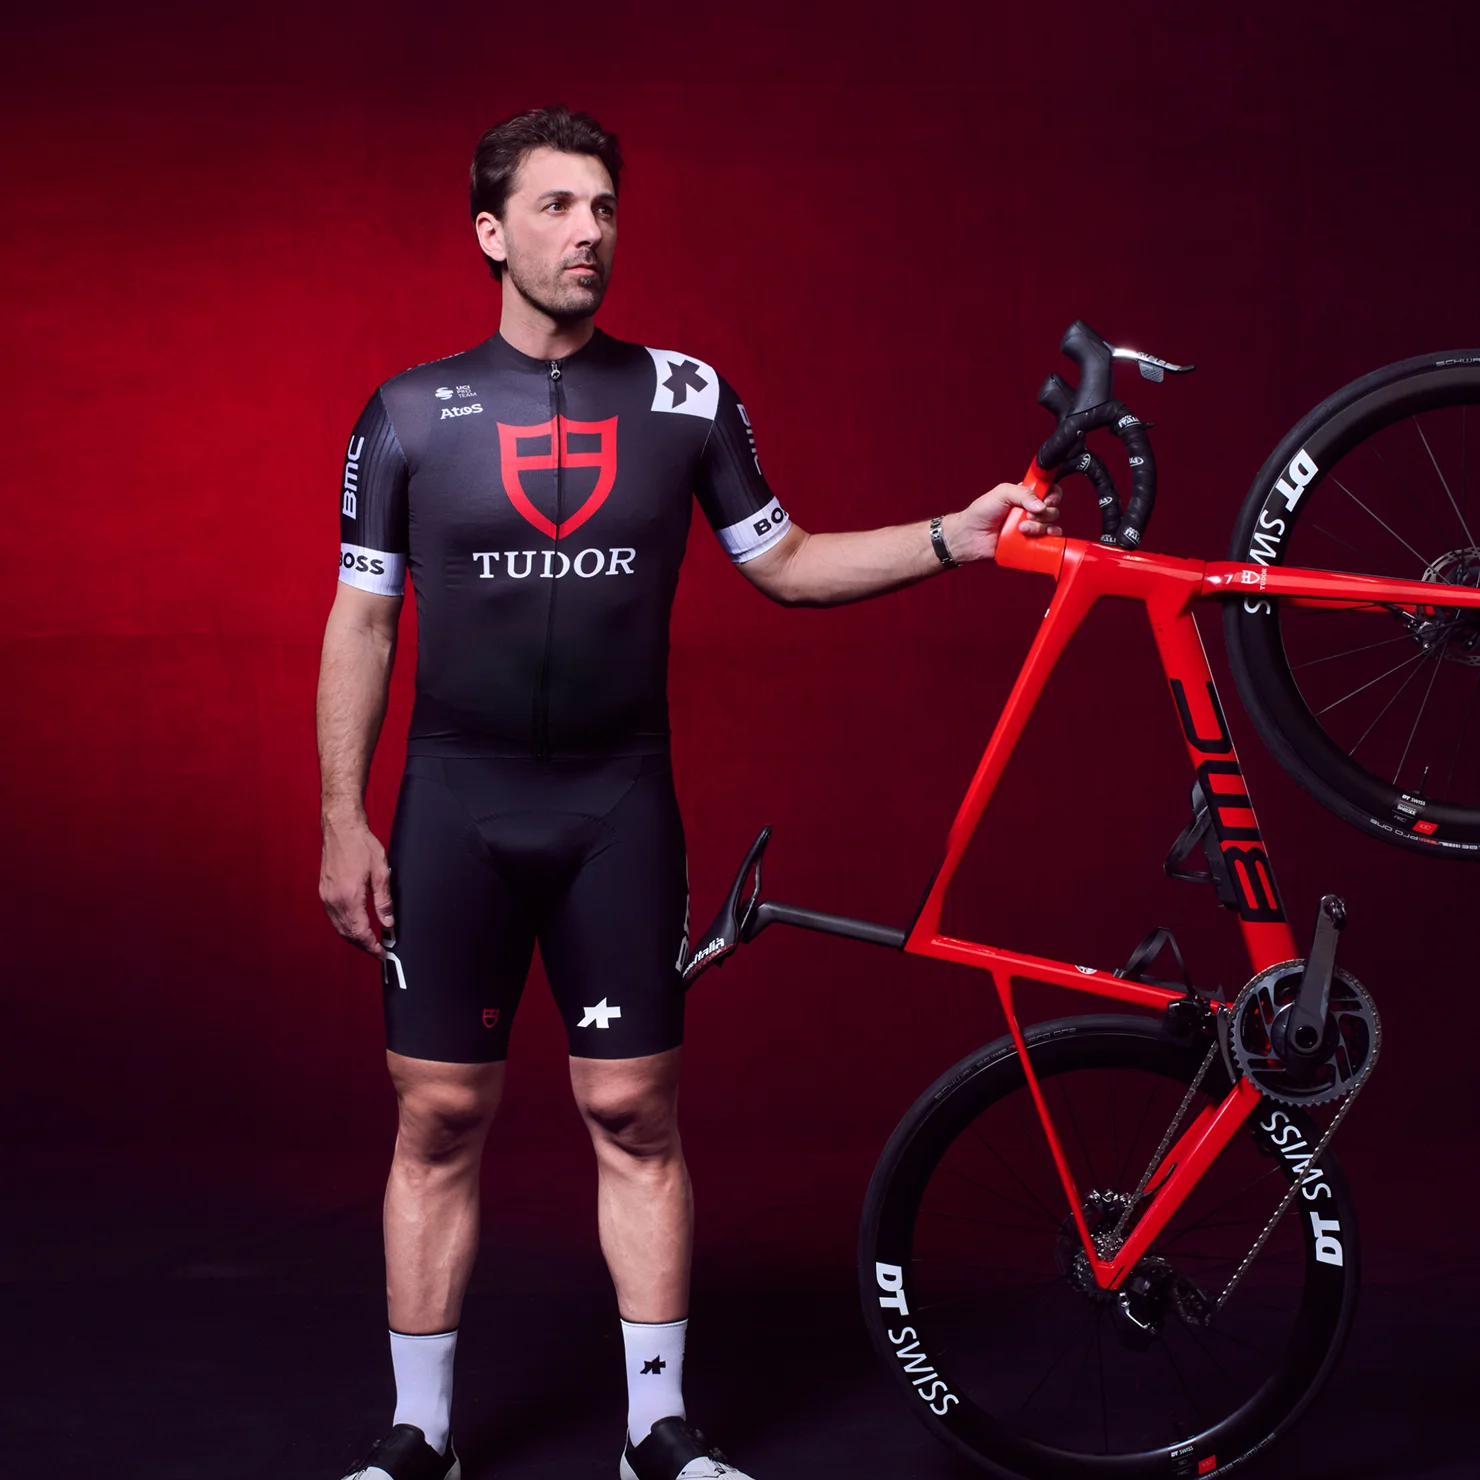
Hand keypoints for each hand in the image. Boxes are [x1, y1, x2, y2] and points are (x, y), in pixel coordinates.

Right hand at [319, 816, 393, 958]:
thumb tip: (388, 922)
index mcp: (349, 897)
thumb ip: (384, 900)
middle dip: (363, 945)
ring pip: (339, 927)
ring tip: (369, 942)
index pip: (360, 932)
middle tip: (377, 951)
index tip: (381, 953)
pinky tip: (355, 926)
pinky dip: (345, 927)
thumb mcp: (381, 872)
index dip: (371, 946)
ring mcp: (326, 897)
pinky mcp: (324, 892)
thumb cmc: (361, 845)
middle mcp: (334, 900)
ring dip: (353, 938)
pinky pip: (333, 917)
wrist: (341, 828)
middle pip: (347, 934)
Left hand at [943, 482, 1063, 562]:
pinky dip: (1047, 540)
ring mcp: (1032, 529)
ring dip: (1039, 527)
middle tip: (1026, 515)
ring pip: (1051, 526)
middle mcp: (1031, 512)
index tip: (1047, 500)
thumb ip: (1022, 493)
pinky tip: (1036, 538)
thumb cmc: (981, 512)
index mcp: (1026, 497)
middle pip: (1053, 510)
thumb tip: (1041, 505)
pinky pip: (1047, 543)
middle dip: (1043, 513)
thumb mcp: (1001, 493)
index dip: (1053, 495)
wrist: (970, 536)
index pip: (1050, 492)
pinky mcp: (1029, 545)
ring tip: (1021, 529)